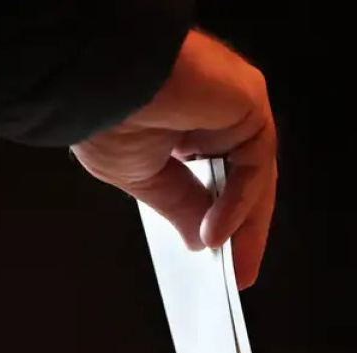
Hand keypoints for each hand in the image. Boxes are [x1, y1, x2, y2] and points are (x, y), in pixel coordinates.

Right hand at [71, 30, 276, 289]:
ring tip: (233, 264)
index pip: (215, 177)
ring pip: (254, 173)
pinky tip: (218, 231)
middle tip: (236, 272)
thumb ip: (179, 207)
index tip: (217, 258)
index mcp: (182, 122)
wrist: (101, 76)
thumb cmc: (103, 111)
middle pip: (242, 178)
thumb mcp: (141, 177)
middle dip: (241, 228)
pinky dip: (240, 201)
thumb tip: (200, 240)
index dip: (218, 219)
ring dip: (246, 223)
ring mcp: (233, 105)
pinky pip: (254, 161)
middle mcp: (213, 110)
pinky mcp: (248, 100)